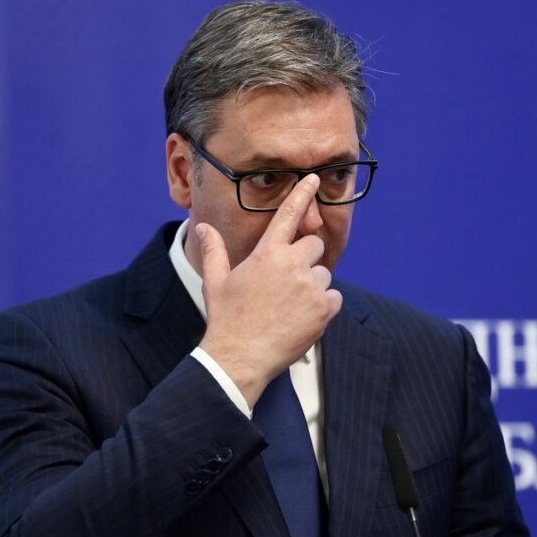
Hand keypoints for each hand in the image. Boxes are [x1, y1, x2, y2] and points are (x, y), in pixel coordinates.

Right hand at [197, 174, 342, 406]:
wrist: (240, 357)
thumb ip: (213, 250)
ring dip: (313, 286)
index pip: (288, 214)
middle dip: (306, 258)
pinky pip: (334, 297)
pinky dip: (324, 306)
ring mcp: (311, 287)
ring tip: (290, 306)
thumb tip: (202, 228)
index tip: (313, 179)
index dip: (302, 194)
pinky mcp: (324, 309)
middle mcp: (292, 265)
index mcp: (267, 253)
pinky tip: (303, 318)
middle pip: (315, 245)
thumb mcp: (215, 282)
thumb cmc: (226, 318)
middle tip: (288, 280)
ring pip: (324, 274)